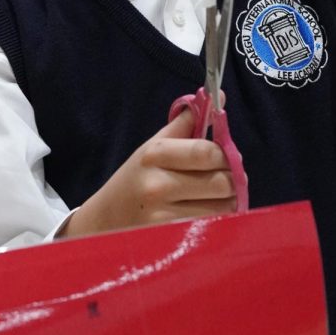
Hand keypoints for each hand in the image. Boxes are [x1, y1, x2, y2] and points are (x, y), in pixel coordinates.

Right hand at [60, 107, 235, 236]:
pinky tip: (208, 213)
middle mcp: (157, 184)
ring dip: (228, 202)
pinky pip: (210, 226)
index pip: (207, 152)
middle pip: (220, 182)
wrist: (103, 219)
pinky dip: (217, 219)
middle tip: (228, 178)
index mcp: (155, 154)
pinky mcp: (167, 238)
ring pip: (221, 207)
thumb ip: (187, 121)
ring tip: (217, 197)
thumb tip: (219, 96)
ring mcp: (161, 215)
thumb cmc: (135, 178)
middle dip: (232, 179)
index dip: (226, 154)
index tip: (227, 156)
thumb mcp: (154, 146)